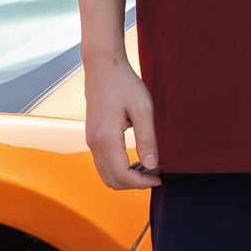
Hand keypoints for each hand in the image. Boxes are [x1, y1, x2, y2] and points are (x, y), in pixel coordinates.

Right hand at [83, 52, 162, 188]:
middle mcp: (94, 143)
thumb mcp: (143, 109)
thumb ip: (147, 139)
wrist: (103, 67)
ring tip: (149, 166)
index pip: (122, 175)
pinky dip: (119, 169)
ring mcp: (91, 141)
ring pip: (106, 174)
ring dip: (127, 177)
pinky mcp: (92, 137)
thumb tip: (152, 165)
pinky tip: (136, 159)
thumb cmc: (125, 84)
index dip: (142, 182)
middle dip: (135, 183)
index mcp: (106, 139)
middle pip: (112, 180)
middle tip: (156, 172)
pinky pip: (103, 163)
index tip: (160, 178)